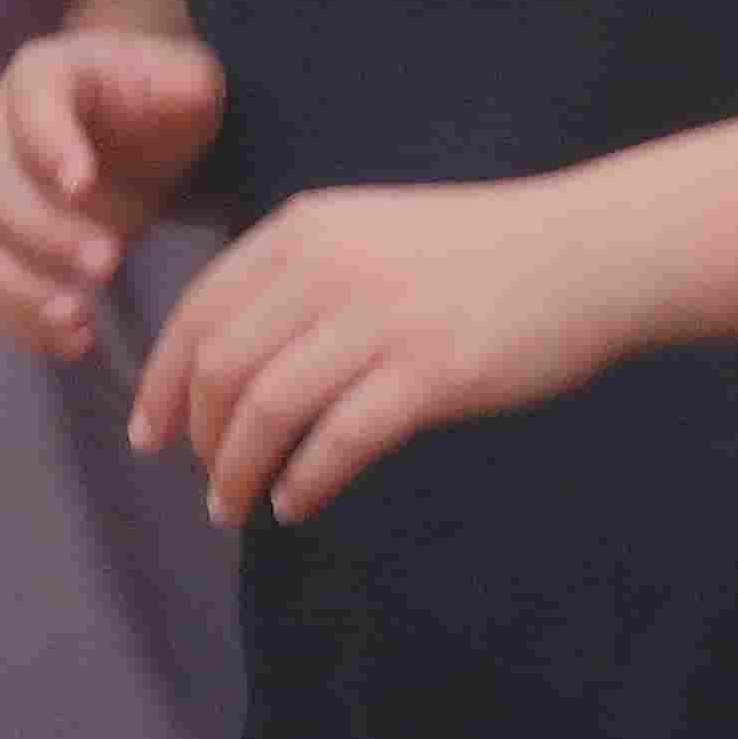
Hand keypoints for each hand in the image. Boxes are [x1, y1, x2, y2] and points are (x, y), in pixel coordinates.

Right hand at [0, 25, 229, 359]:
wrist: (138, 128)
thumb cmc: (160, 98)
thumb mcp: (183, 81)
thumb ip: (184, 87)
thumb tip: (185, 96)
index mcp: (43, 75)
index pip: (32, 100)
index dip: (50, 142)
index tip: (83, 183)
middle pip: (0, 185)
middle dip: (48, 232)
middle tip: (107, 264)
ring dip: (19, 288)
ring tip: (78, 320)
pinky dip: (20, 319)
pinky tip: (72, 343)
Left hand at [135, 179, 638, 525]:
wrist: (587, 252)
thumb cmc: (483, 252)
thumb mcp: (373, 233)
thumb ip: (304, 274)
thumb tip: (235, 354)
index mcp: (306, 230)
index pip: (200, 311)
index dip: (163, 381)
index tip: (150, 434)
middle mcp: (329, 268)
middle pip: (222, 367)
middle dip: (197, 437)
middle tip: (204, 482)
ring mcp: (379, 320)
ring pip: (266, 409)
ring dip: (238, 471)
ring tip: (236, 508)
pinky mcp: (428, 373)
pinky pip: (337, 442)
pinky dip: (303, 482)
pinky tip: (297, 505)